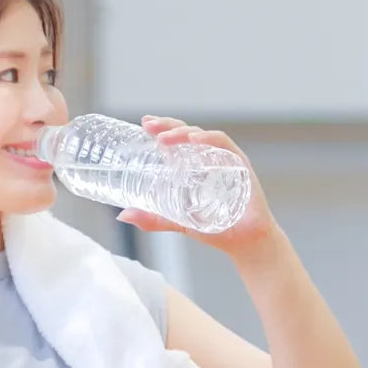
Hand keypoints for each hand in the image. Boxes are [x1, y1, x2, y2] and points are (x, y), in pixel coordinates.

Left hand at [116, 115, 280, 257]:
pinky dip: (210, 139)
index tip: (144, 123)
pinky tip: (195, 140)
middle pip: (188, 133)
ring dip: (183, 132)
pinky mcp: (240, 166)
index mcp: (194, 166)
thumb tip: (122, 215)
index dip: (162, 128)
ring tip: (164, 138)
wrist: (244, 243)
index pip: (178, 139)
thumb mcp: (177, 222)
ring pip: (203, 136)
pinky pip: (225, 146)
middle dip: (168, 125)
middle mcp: (209, 159)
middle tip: (150, 125)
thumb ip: (152, 219)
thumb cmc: (216, 229)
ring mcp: (225, 161)